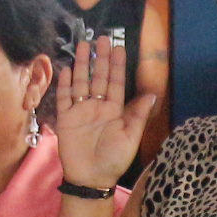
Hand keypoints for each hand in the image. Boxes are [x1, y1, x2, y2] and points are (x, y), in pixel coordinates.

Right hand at [53, 35, 154, 189]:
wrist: (91, 178)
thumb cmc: (114, 160)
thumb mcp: (130, 137)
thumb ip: (138, 115)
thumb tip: (152, 94)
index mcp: (114, 110)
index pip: (115, 83)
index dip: (116, 65)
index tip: (118, 47)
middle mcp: (97, 106)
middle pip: (98, 77)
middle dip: (100, 58)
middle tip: (102, 38)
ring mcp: (80, 111)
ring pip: (81, 83)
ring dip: (82, 65)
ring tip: (83, 45)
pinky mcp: (65, 118)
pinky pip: (64, 98)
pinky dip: (65, 84)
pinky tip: (66, 68)